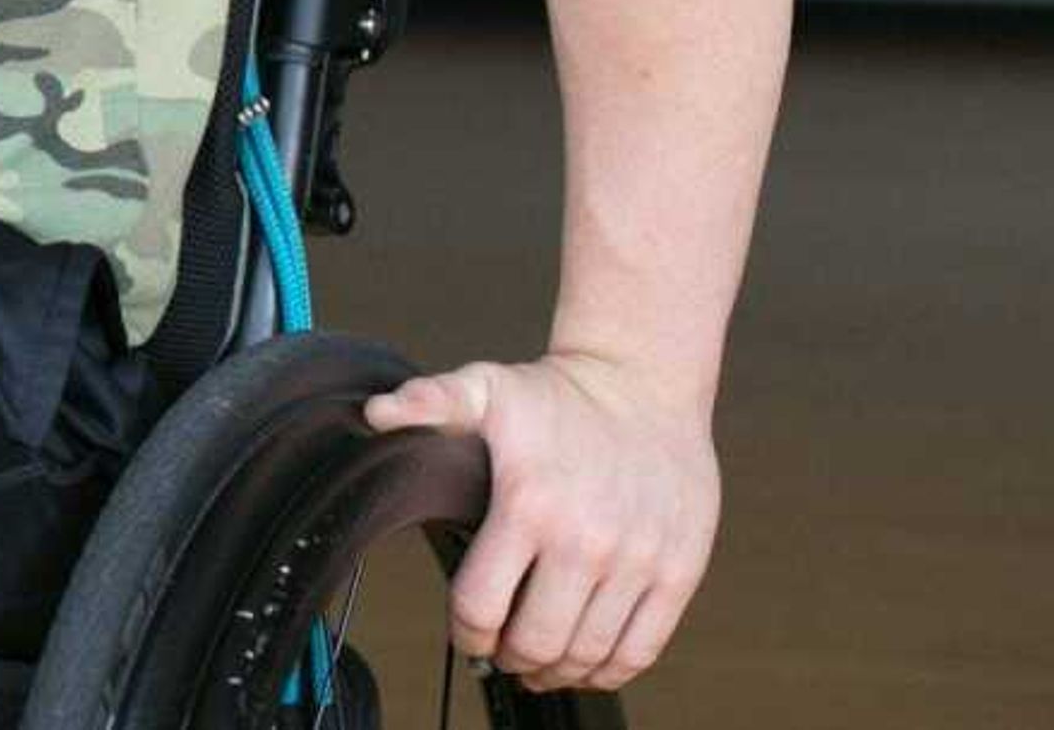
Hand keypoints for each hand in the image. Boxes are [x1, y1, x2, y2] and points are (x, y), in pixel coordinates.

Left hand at [360, 349, 718, 694]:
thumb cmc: (556, 394)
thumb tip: (374, 415)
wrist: (643, 382)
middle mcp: (585, 541)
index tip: (466, 634)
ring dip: (556, 671)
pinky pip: (642, 647)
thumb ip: (428, 403)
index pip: (482, 605)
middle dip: (509, 657)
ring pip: (588, 653)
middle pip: (536, 641)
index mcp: (528, 505)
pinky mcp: (678, 571)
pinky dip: (609, 669)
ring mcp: (637, 561)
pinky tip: (588, 662)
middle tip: (501, 652)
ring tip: (539, 662)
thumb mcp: (484, 387)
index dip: (467, 633)